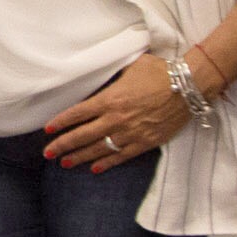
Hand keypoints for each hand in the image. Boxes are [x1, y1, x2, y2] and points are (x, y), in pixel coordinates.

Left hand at [41, 57, 192, 170]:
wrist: (189, 86)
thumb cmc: (159, 72)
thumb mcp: (130, 67)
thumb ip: (113, 77)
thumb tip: (102, 77)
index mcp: (110, 99)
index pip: (77, 113)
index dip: (61, 122)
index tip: (48, 130)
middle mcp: (116, 118)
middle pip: (82, 135)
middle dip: (62, 145)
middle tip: (48, 154)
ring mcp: (131, 133)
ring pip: (99, 149)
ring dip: (80, 157)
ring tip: (65, 163)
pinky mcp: (145, 143)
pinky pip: (121, 156)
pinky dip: (106, 163)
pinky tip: (94, 169)